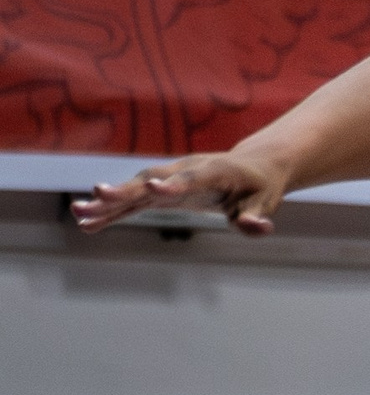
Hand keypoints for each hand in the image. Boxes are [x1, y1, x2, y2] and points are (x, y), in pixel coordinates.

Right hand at [73, 149, 290, 235]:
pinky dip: (112, 212)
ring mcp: (170, 180)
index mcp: (212, 172)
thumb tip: (256, 228)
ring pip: (135, 190)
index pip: (189, 179)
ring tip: (79, 213)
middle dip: (125, 189)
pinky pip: (133, 203)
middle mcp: (185, 171)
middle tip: (96, 194)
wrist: (251, 166)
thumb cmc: (260, 187)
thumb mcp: (265, 203)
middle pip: (151, 181)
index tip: (151, 188)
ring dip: (108, 201)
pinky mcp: (161, 192)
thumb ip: (256, 217)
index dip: (171, 184)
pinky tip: (87, 223)